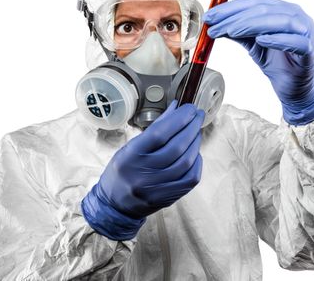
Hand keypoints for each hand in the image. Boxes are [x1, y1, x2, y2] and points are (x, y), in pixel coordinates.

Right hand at [81, 100, 204, 239]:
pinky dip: (196, 162)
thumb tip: (175, 109)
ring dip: (195, 143)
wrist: (115, 204)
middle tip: (197, 116)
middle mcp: (144, 172)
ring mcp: (157, 187)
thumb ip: (155, 128)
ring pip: (186, 161)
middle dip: (191, 127)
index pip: (159, 134)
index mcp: (131, 156)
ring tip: (196, 132)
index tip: (189, 109)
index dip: (178, 119)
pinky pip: (191, 178)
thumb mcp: (131, 147)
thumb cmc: (123, 171)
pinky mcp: (168, 197)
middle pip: (176, 146)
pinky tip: (195, 153)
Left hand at [203, 0, 313, 124]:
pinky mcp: (310, 50)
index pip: (254, 2)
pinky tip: (261, 40)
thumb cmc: (277, 62)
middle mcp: (295, 16)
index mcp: (281, 10)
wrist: (293, 87)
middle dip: (236, 17)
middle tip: (216, 25)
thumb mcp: (252, 44)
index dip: (230, 7)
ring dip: (253, 25)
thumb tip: (215, 24)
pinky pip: (296, 41)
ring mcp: (306, 31)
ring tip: (232, 31)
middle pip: (264, 10)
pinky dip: (278, 39)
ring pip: (280, 21)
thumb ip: (238, 32)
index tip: (211, 16)